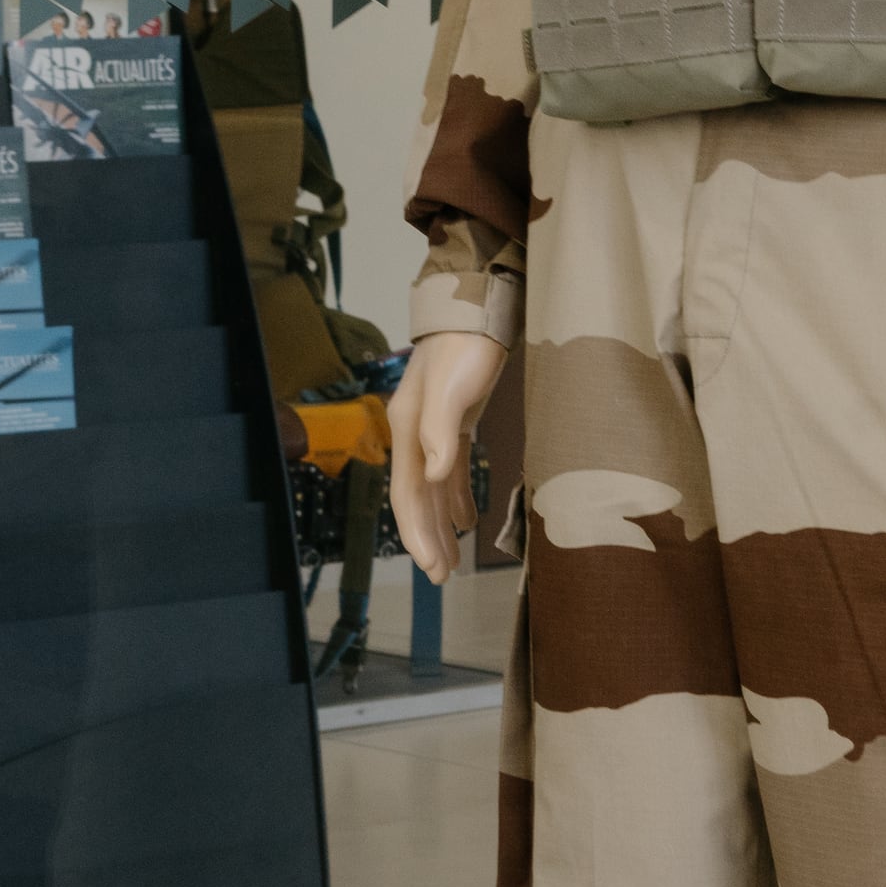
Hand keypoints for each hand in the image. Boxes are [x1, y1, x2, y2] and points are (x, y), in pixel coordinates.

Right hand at [386, 327, 504, 583]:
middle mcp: (415, 434)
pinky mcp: (456, 422)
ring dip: (440, 524)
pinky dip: (456, 497)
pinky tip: (465, 519)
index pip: (407, 493)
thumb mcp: (451, 387)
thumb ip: (441, 431)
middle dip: (427, 539)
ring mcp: (434, 429)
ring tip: (451, 559)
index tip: (430, 567)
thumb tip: (432, 477)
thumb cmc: (464, 346)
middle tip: (442, 577)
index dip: (416, 532)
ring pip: (432, 488)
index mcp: (407, 430)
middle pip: (417, 497)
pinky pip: (450, 471)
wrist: (478, 309)